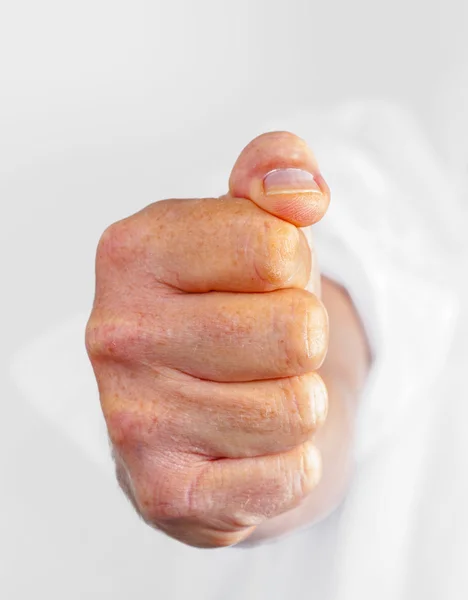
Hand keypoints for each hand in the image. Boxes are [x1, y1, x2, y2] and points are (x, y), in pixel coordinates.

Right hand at [85, 131, 330, 547]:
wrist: (194, 407)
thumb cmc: (229, 305)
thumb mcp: (246, 224)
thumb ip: (276, 173)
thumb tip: (301, 192)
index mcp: (131, 252)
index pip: (278, 246)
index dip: (291, 265)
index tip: (259, 280)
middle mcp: (115, 335)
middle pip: (298, 331)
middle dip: (300, 339)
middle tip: (260, 345)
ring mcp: (132, 420)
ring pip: (300, 408)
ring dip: (295, 402)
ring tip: (249, 392)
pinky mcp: (165, 492)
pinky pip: (290, 476)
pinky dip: (289, 463)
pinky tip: (245, 446)